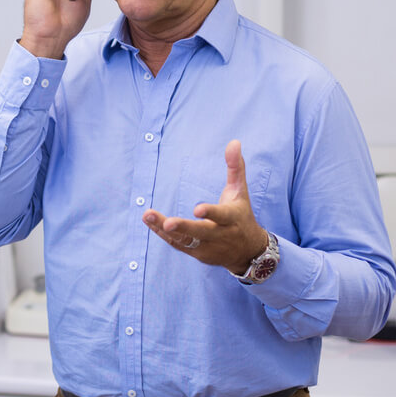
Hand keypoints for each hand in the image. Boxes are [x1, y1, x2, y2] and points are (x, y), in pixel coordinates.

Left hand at [142, 140, 267, 273]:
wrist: (248, 251)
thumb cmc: (241, 216)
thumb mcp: (240, 192)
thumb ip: (235, 167)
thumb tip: (234, 141)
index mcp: (232, 218)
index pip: (221, 216)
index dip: (210, 212)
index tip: (197, 209)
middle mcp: (220, 235)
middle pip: (200, 232)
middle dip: (183, 227)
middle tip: (167, 223)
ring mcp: (207, 247)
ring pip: (184, 240)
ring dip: (164, 230)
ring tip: (147, 215)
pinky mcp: (197, 254)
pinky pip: (178, 245)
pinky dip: (163, 235)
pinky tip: (150, 222)